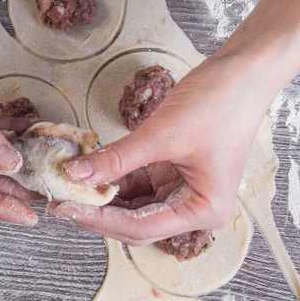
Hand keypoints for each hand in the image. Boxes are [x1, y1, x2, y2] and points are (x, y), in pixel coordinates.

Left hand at [50, 54, 273, 244]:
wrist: (241, 73)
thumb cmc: (218, 104)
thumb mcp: (162, 134)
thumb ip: (117, 158)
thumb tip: (74, 174)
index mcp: (203, 211)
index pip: (141, 227)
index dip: (100, 220)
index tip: (66, 208)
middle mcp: (192, 209)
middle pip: (133, 222)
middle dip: (96, 213)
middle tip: (58, 202)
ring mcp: (179, 192)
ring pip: (130, 206)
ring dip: (100, 197)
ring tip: (65, 188)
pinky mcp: (168, 173)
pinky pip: (134, 184)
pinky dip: (110, 179)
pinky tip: (86, 172)